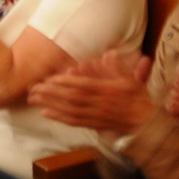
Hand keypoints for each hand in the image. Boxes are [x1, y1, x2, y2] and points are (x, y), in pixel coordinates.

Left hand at [30, 51, 153, 133]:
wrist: (144, 124)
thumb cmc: (137, 100)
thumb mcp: (131, 79)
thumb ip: (118, 67)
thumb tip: (109, 54)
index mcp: (107, 91)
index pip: (83, 86)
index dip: (66, 83)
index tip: (51, 79)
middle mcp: (99, 104)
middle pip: (72, 99)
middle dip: (51, 93)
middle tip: (34, 88)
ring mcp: (95, 116)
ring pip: (69, 111)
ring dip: (50, 105)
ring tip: (34, 99)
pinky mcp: (92, 125)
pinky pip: (74, 122)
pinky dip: (58, 118)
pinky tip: (45, 113)